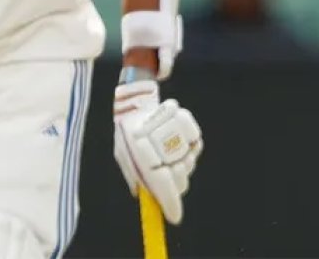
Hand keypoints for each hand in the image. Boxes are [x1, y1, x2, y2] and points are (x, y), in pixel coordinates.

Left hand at [113, 81, 202, 223]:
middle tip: (167, 174)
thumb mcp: (122, 154)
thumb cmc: (127, 130)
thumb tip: (141, 195)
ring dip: (182, 165)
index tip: (174, 217)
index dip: (170, 203)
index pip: (162, 186)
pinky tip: (178, 141)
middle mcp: (161, 146)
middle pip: (180, 179)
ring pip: (189, 164)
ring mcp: (176, 133)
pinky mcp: (185, 121)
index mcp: (142, 154)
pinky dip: (190, 147)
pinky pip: (196, 144)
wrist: (136, 101)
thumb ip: (133, 175)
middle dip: (176, 183)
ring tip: (169, 152)